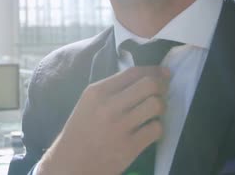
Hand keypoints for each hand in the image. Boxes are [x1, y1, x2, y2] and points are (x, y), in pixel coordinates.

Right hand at [36, 66, 169, 174]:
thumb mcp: (89, 102)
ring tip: (155, 112)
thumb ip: (112, 89)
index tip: (164, 73)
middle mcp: (109, 106)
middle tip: (164, 92)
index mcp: (97, 91)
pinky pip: (156, 129)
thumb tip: (146, 77)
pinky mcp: (130, 147)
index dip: (154, 70)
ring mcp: (120, 127)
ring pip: (156, 105)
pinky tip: (149, 130)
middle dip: (162, 86)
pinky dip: (157, 128)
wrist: (70, 164)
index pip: (133, 72)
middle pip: (150, 85)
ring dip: (161, 107)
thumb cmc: (81, 131)